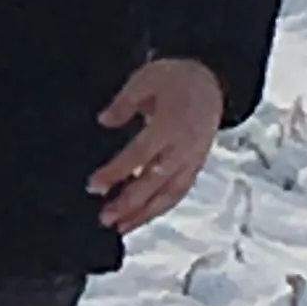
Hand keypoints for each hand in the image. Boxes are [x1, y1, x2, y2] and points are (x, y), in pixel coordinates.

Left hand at [90, 55, 222, 231]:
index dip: (116, 172)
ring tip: (121, 227)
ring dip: (144, 213)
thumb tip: (104, 121)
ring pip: (170, 193)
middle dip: (129, 202)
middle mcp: (183, 147)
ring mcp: (192, 159)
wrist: (213, 81)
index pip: (139, 154)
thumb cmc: (177, 78)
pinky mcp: (196, 166)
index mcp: (170, 124)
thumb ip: (125, 103)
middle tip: (104, 218)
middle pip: (154, 181)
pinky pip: (179, 192)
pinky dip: (160, 207)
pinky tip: (142, 217)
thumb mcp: (147, 79)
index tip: (94, 186)